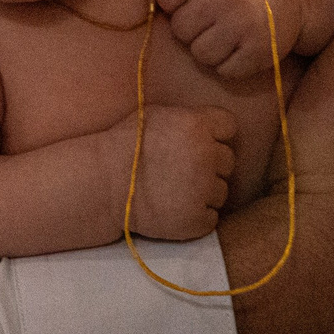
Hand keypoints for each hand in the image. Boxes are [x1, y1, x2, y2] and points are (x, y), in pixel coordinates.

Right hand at [122, 104, 239, 239]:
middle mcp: (207, 155)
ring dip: (204, 192)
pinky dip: (197, 216)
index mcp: (198, 125)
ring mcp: (204, 189)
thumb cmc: (124, 146)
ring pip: (221, 191)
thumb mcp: (157, 115)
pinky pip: (211, 217)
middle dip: (209, 165)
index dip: (215, 135)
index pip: (229, 126)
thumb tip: (208, 124)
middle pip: (228, 160)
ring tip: (175, 191)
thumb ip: (188, 117)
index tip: (198, 142)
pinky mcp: (197, 219)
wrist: (103, 184)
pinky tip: (175, 209)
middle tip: (182, 170)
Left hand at [156, 0, 294, 79]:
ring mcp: (242, 23)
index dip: (178, 2)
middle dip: (194, 28)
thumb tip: (150, 5)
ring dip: (211, 49)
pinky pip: (224, 70)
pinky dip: (231, 64)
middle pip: (180, 30)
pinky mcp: (258, 50)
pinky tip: (243, 45)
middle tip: (215, 18)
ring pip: (200, 54)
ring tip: (228, 32)